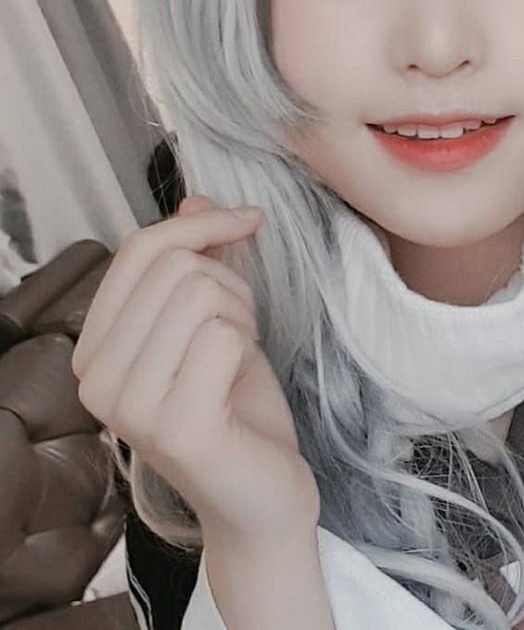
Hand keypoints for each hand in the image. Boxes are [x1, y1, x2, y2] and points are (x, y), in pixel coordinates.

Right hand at [72, 195, 319, 541]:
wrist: (261, 493)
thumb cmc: (235, 405)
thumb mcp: (213, 318)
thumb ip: (196, 261)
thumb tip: (195, 198)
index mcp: (95, 349)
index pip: (137, 250)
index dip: (201, 223)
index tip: (245, 220)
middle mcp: (95, 380)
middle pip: (176, 268)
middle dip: (230, 284)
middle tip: (239, 328)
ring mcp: (130, 408)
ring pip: (200, 294)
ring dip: (240, 315)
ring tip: (237, 357)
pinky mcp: (176, 428)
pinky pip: (223, 335)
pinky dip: (248, 346)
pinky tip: (239, 383)